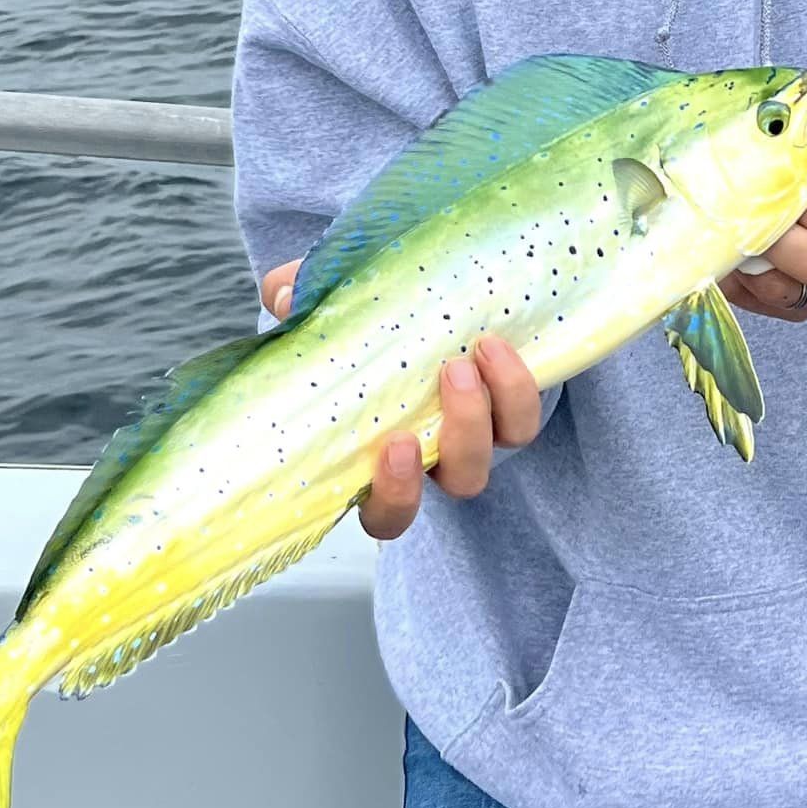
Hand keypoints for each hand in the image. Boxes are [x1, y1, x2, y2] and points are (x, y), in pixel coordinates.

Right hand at [259, 257, 542, 538]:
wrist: (425, 293)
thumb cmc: (360, 322)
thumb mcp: (321, 309)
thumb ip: (295, 303)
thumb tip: (282, 299)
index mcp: (382, 458)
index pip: (387, 514)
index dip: (394, 497)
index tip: (395, 446)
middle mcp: (436, 455)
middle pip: (461, 481)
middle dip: (461, 436)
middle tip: (449, 375)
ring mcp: (477, 430)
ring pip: (497, 449)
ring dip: (486, 410)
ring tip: (468, 357)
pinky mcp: (510, 403)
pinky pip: (524, 416)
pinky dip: (515, 384)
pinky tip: (494, 343)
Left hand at [717, 131, 806, 321]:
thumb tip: (757, 127)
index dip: (796, 201)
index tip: (761, 178)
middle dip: (768, 236)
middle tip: (731, 207)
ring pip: (782, 290)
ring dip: (744, 261)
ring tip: (720, 228)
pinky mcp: (801, 310)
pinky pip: (759, 302)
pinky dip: (733, 278)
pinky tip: (719, 248)